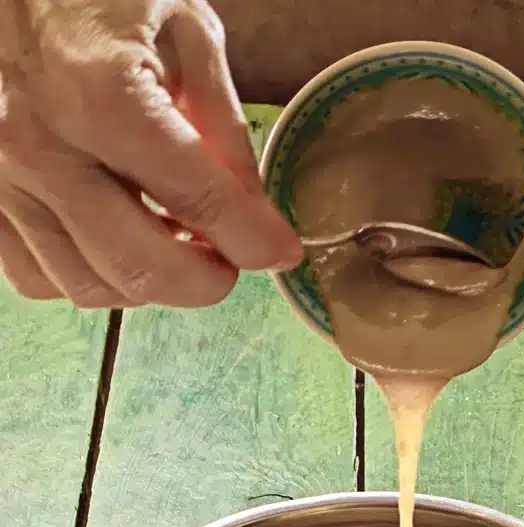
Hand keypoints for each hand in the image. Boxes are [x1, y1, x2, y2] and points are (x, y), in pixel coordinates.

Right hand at [0, 0, 301, 306]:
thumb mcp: (181, 28)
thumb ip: (221, 124)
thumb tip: (252, 211)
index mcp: (102, 97)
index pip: (199, 201)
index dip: (253, 241)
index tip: (281, 253)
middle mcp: (43, 149)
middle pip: (143, 268)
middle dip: (204, 282)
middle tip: (229, 260)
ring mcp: (4, 181)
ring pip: (91, 286)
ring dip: (149, 282)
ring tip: (174, 244)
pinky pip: (40, 277)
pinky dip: (90, 274)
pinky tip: (116, 238)